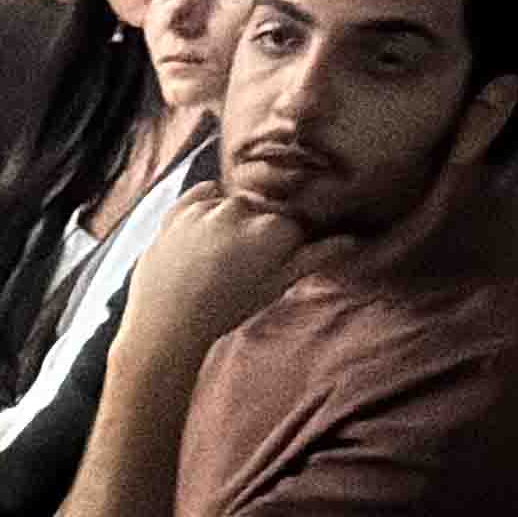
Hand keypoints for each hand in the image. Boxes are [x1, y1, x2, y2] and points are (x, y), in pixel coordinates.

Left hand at [121, 176, 313, 356]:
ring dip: (232, 221)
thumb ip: (314, 258)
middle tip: (240, 265)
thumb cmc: (225, 309)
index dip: (287, 244)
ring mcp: (206, 208)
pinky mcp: (177, 210)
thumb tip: (351, 240)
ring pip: (233, 204)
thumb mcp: (275, 287)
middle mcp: (240, 209)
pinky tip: (205, 227)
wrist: (165, 323)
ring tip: (216, 257)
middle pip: (262, 212)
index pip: (293, 224)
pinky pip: (202, 194)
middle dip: (259, 231)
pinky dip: (207, 205)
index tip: (274, 263)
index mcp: (271, 229)